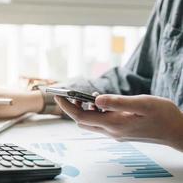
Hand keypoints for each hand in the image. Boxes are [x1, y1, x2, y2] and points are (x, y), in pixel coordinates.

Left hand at [55, 94, 182, 151]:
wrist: (176, 132)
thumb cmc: (163, 116)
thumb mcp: (142, 104)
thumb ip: (118, 102)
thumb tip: (96, 99)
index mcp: (114, 123)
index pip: (81, 117)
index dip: (67, 107)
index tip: (57, 95)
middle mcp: (111, 131)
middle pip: (82, 121)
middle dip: (71, 109)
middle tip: (67, 95)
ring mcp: (115, 133)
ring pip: (90, 123)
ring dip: (82, 111)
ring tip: (81, 97)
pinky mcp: (120, 132)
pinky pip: (99, 123)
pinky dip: (93, 113)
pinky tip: (99, 103)